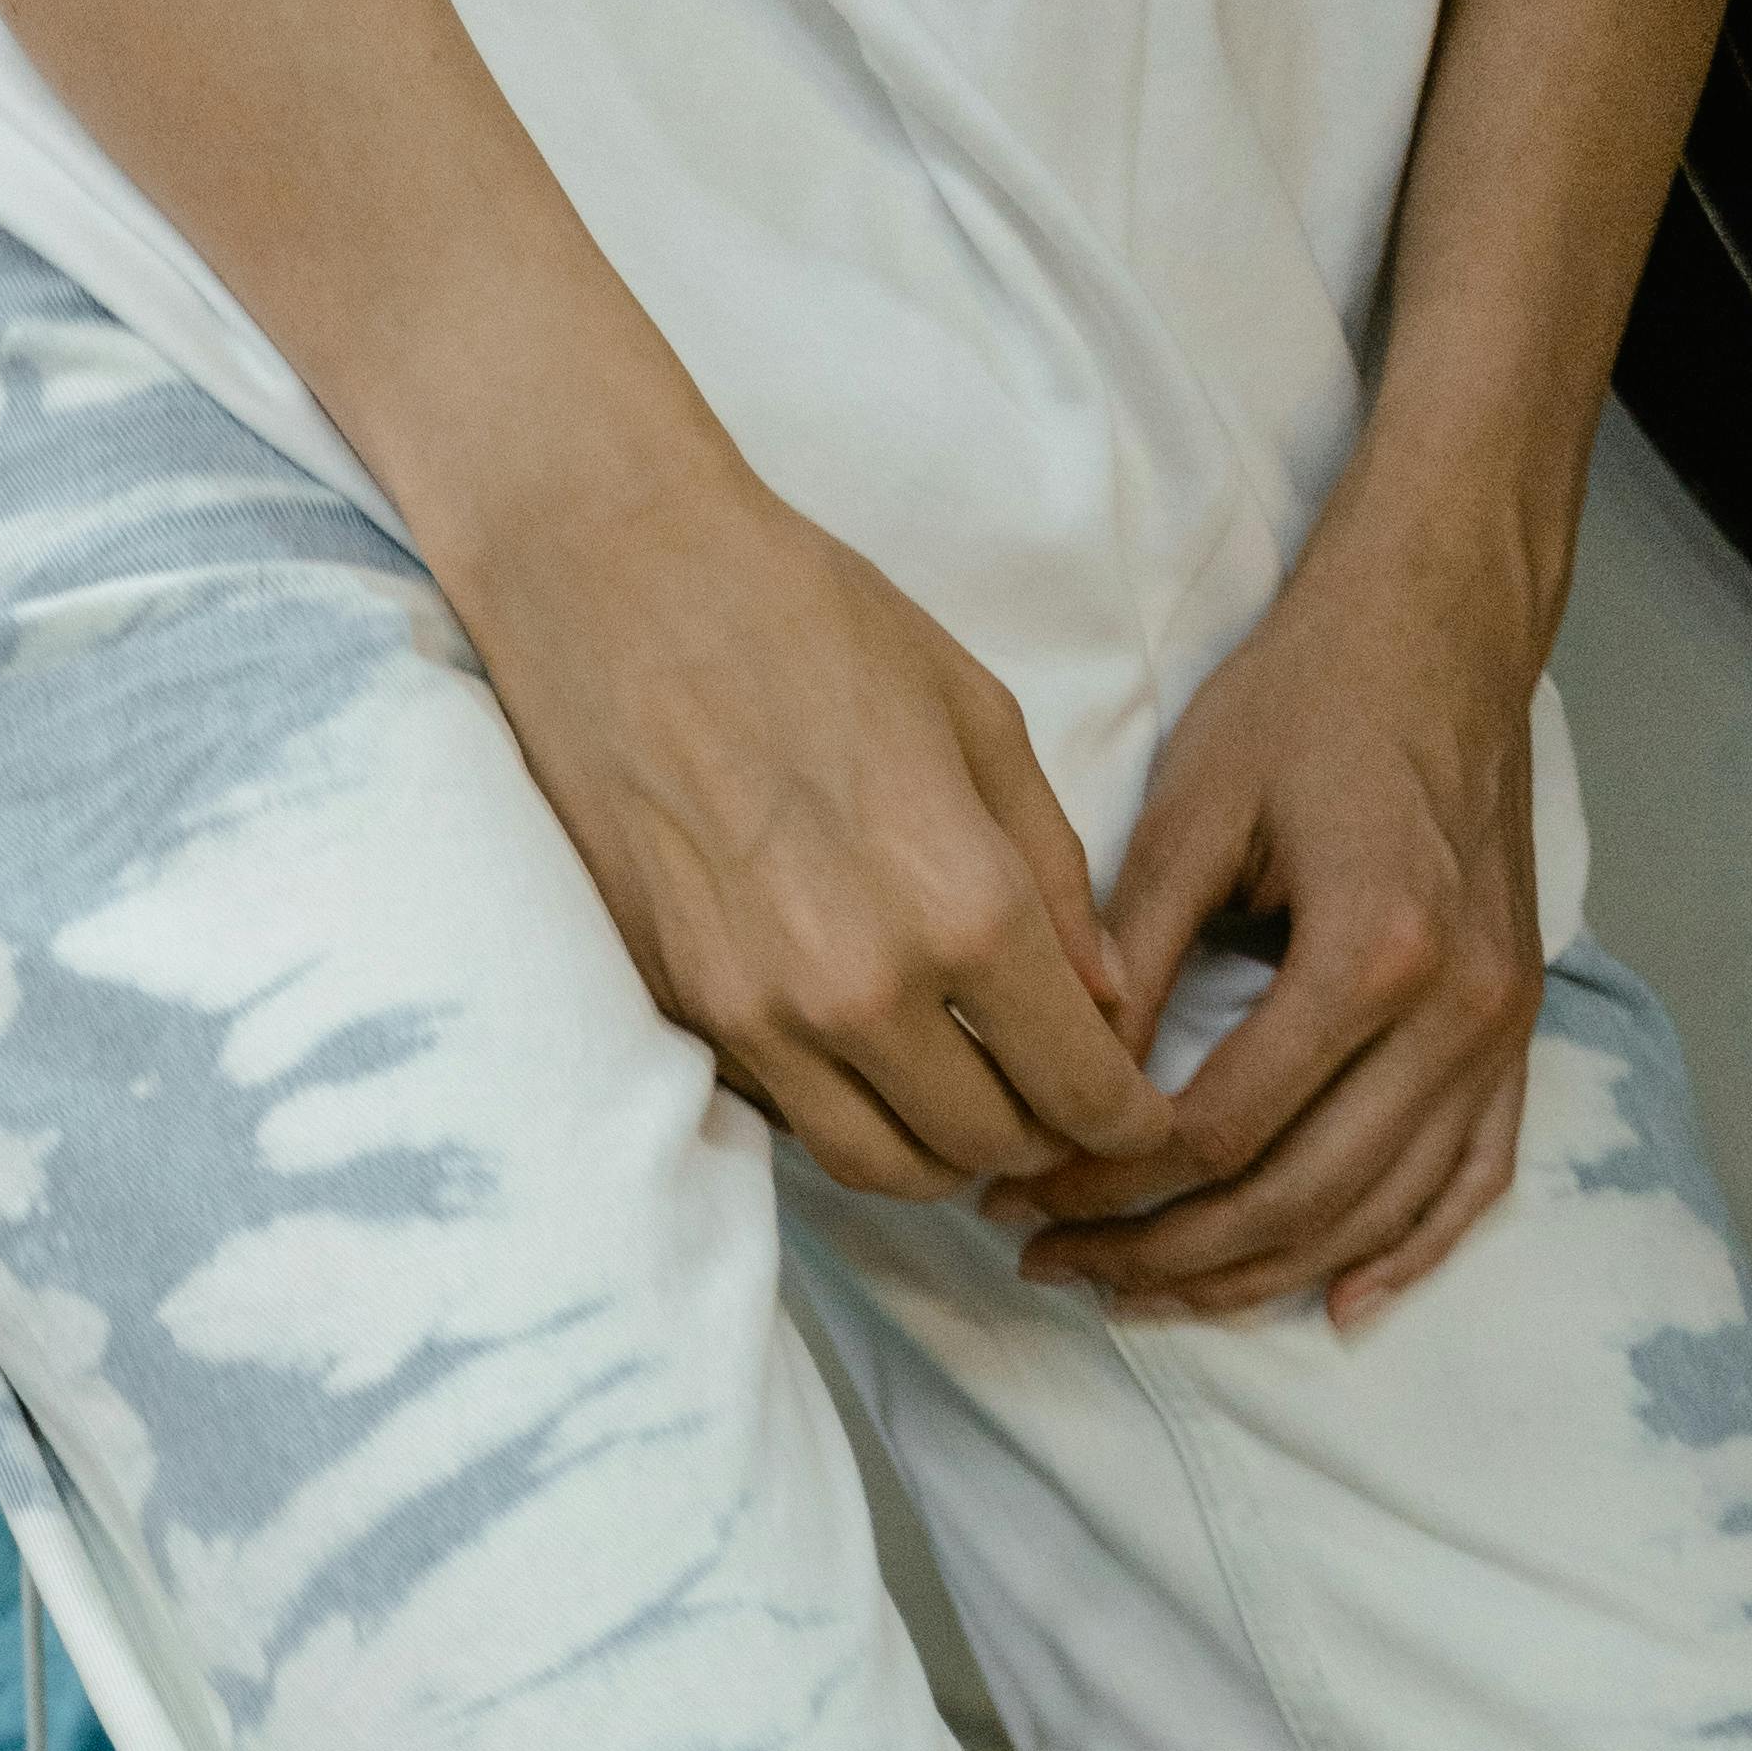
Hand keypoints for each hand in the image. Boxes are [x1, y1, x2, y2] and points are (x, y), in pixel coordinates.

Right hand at [465, 436, 1178, 1202]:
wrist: (616, 586)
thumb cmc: (812, 623)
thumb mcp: (979, 720)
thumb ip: (1052, 876)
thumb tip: (1106, 998)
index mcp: (962, 908)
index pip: (1075, 1087)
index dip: (1124, 1119)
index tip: (1135, 1115)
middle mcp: (859, 990)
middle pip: (982, 1146)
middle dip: (1040, 1139)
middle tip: (1057, 1105)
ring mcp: (755, 1015)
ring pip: (877, 1164)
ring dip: (940, 1153)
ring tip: (968, 1104)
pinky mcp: (678, 1009)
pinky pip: (786, 1112)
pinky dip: (847, 1108)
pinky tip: (868, 1054)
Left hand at [984, 500, 1549, 1330]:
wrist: (1441, 631)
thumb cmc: (1309, 700)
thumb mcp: (1193, 813)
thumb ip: (1127, 960)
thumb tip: (1056, 1090)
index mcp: (1374, 951)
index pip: (1221, 1128)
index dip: (1108, 1184)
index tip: (1018, 1197)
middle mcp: (1456, 1009)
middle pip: (1297, 1196)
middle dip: (1162, 1253)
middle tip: (1053, 1265)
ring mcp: (1500, 1029)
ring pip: (1374, 1211)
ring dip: (1254, 1274)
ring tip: (1141, 1294)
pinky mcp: (1515, 1029)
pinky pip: (1473, 1178)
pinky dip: (1405, 1254)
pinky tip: (1333, 1307)